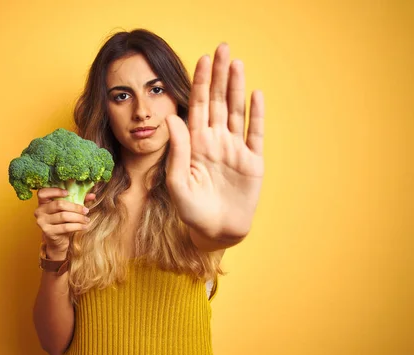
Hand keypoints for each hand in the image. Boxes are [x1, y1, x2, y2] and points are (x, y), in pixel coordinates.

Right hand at [34, 188, 95, 256]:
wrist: (57, 241)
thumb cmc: (62, 222)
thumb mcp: (69, 210)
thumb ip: (79, 200)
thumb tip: (92, 195)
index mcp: (42, 203)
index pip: (42, 193)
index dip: (55, 191)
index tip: (68, 193)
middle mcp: (39, 211)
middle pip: (58, 205)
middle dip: (75, 207)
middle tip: (86, 211)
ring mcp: (42, 222)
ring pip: (63, 216)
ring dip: (78, 217)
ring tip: (86, 219)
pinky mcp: (48, 232)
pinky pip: (65, 227)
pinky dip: (77, 226)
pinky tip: (84, 226)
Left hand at [165, 43, 264, 239]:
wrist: (215, 232)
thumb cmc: (191, 211)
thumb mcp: (177, 182)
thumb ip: (177, 150)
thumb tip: (173, 118)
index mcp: (195, 144)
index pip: (197, 106)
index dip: (200, 83)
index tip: (201, 59)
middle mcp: (214, 141)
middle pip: (218, 102)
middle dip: (219, 75)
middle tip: (222, 48)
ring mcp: (234, 149)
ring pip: (236, 112)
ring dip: (237, 87)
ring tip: (237, 63)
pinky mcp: (252, 162)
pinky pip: (254, 134)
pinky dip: (256, 115)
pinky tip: (255, 94)